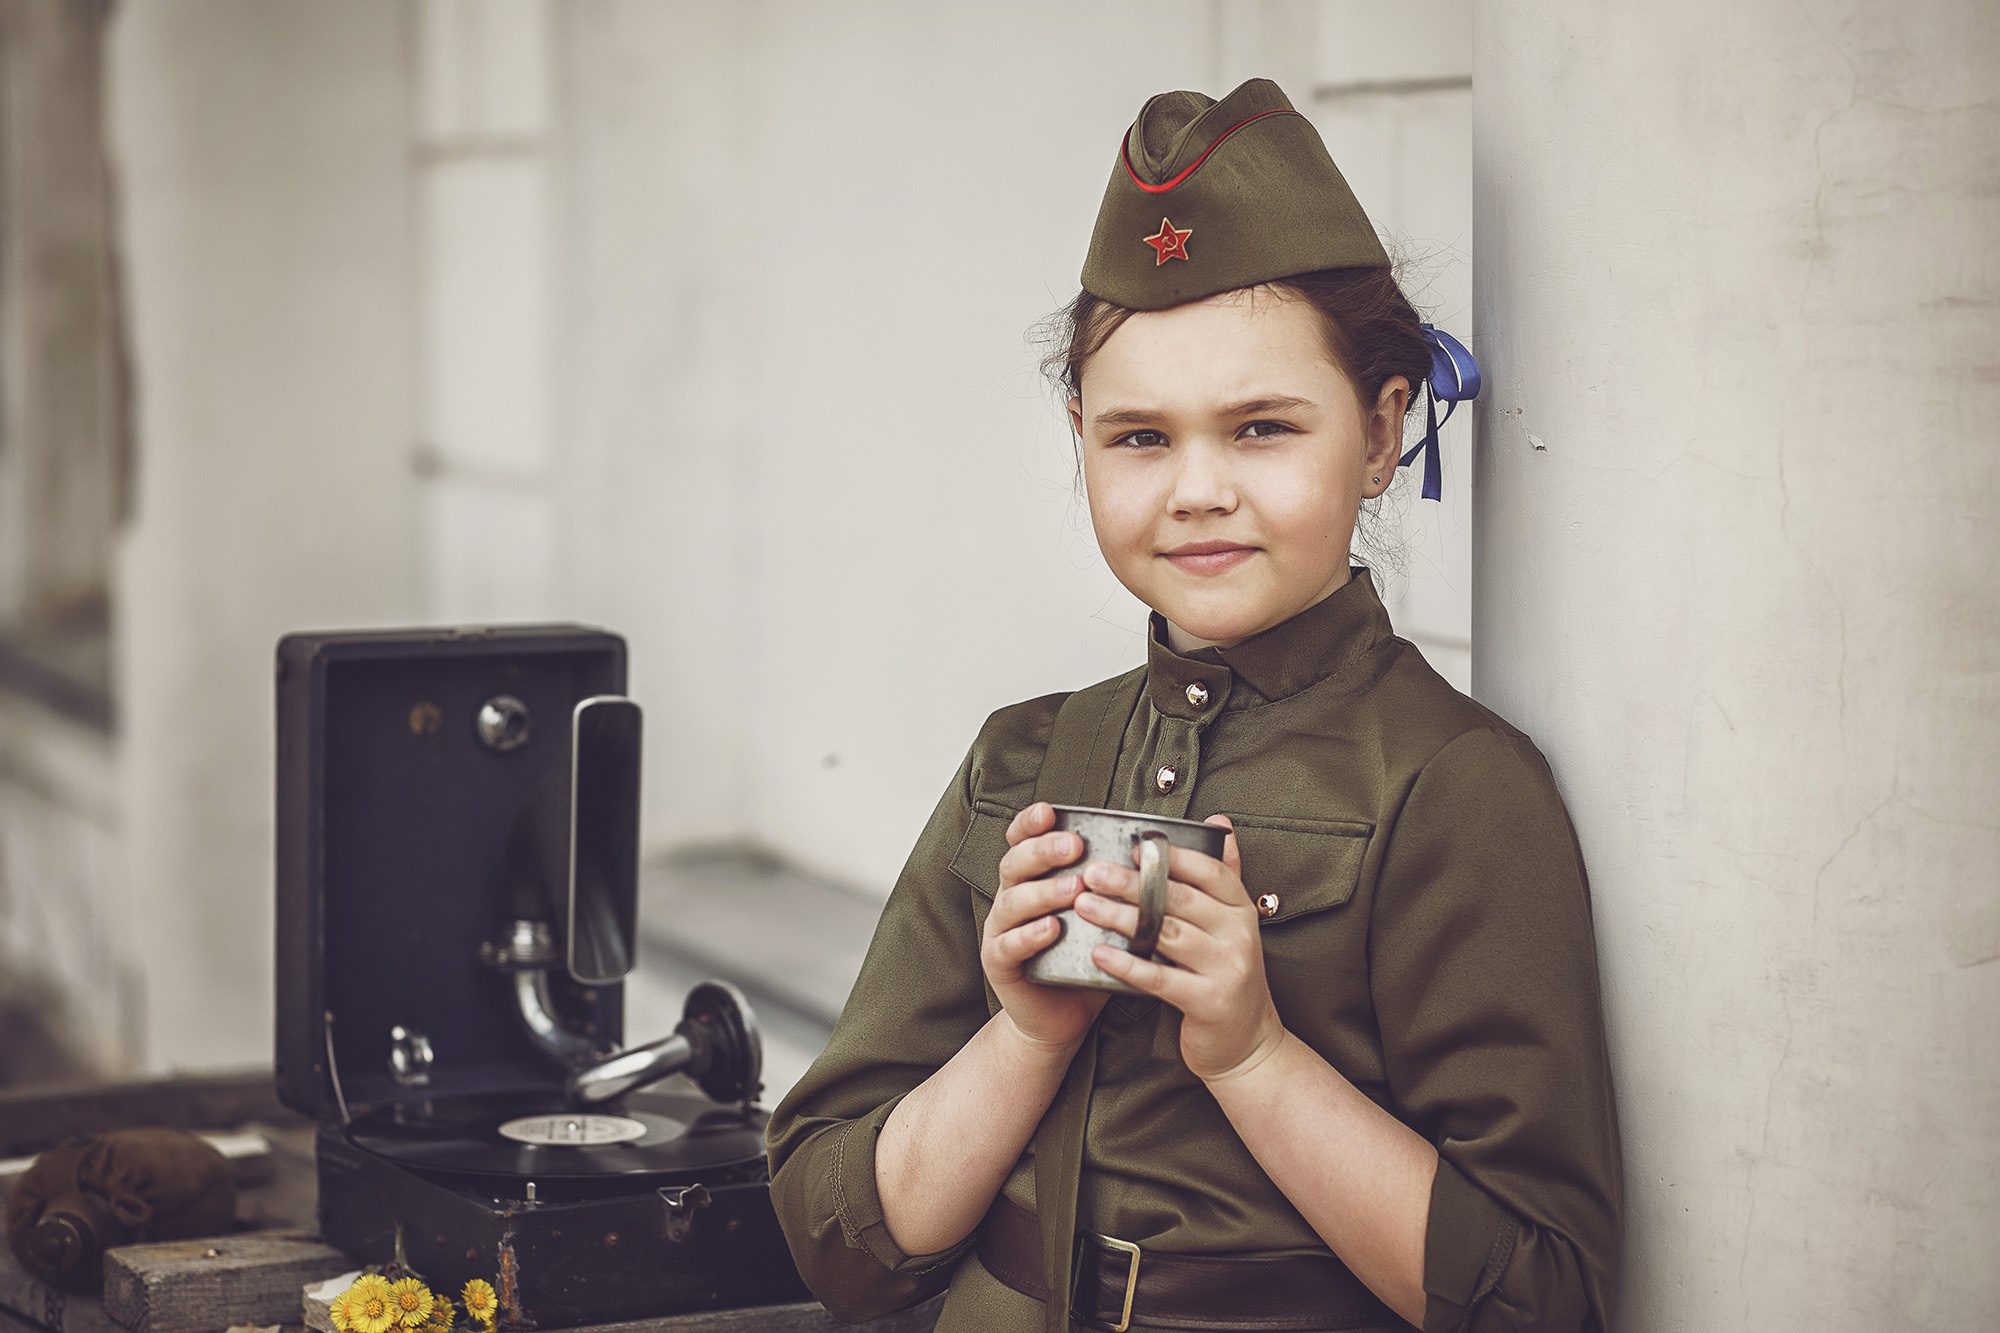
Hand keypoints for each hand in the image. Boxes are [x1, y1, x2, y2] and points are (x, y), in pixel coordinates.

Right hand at [981, 802, 1108, 1051]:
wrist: (1061, 1017)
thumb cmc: (1087, 960)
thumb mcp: (1105, 917)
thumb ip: (1122, 886)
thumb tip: (1169, 855)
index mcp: (1034, 880)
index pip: (1023, 841)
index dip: (1031, 823)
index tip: (1051, 810)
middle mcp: (1012, 899)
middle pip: (1015, 863)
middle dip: (1043, 850)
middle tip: (1073, 845)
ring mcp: (1002, 930)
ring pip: (1012, 901)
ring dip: (1042, 891)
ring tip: (1073, 888)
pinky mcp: (1000, 963)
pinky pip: (1009, 944)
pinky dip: (1029, 935)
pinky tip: (1052, 928)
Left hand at [1073, 814, 1285, 1080]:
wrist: (1247, 1043)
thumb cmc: (1225, 975)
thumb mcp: (1232, 924)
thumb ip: (1223, 874)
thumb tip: (1218, 822)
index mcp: (1241, 910)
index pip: (1209, 871)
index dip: (1172, 856)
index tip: (1133, 847)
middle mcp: (1238, 935)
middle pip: (1179, 899)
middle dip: (1133, 883)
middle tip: (1093, 873)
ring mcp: (1226, 969)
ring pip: (1165, 934)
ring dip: (1121, 918)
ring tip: (1085, 906)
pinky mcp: (1209, 1002)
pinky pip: (1160, 977)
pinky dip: (1127, 964)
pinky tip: (1099, 954)